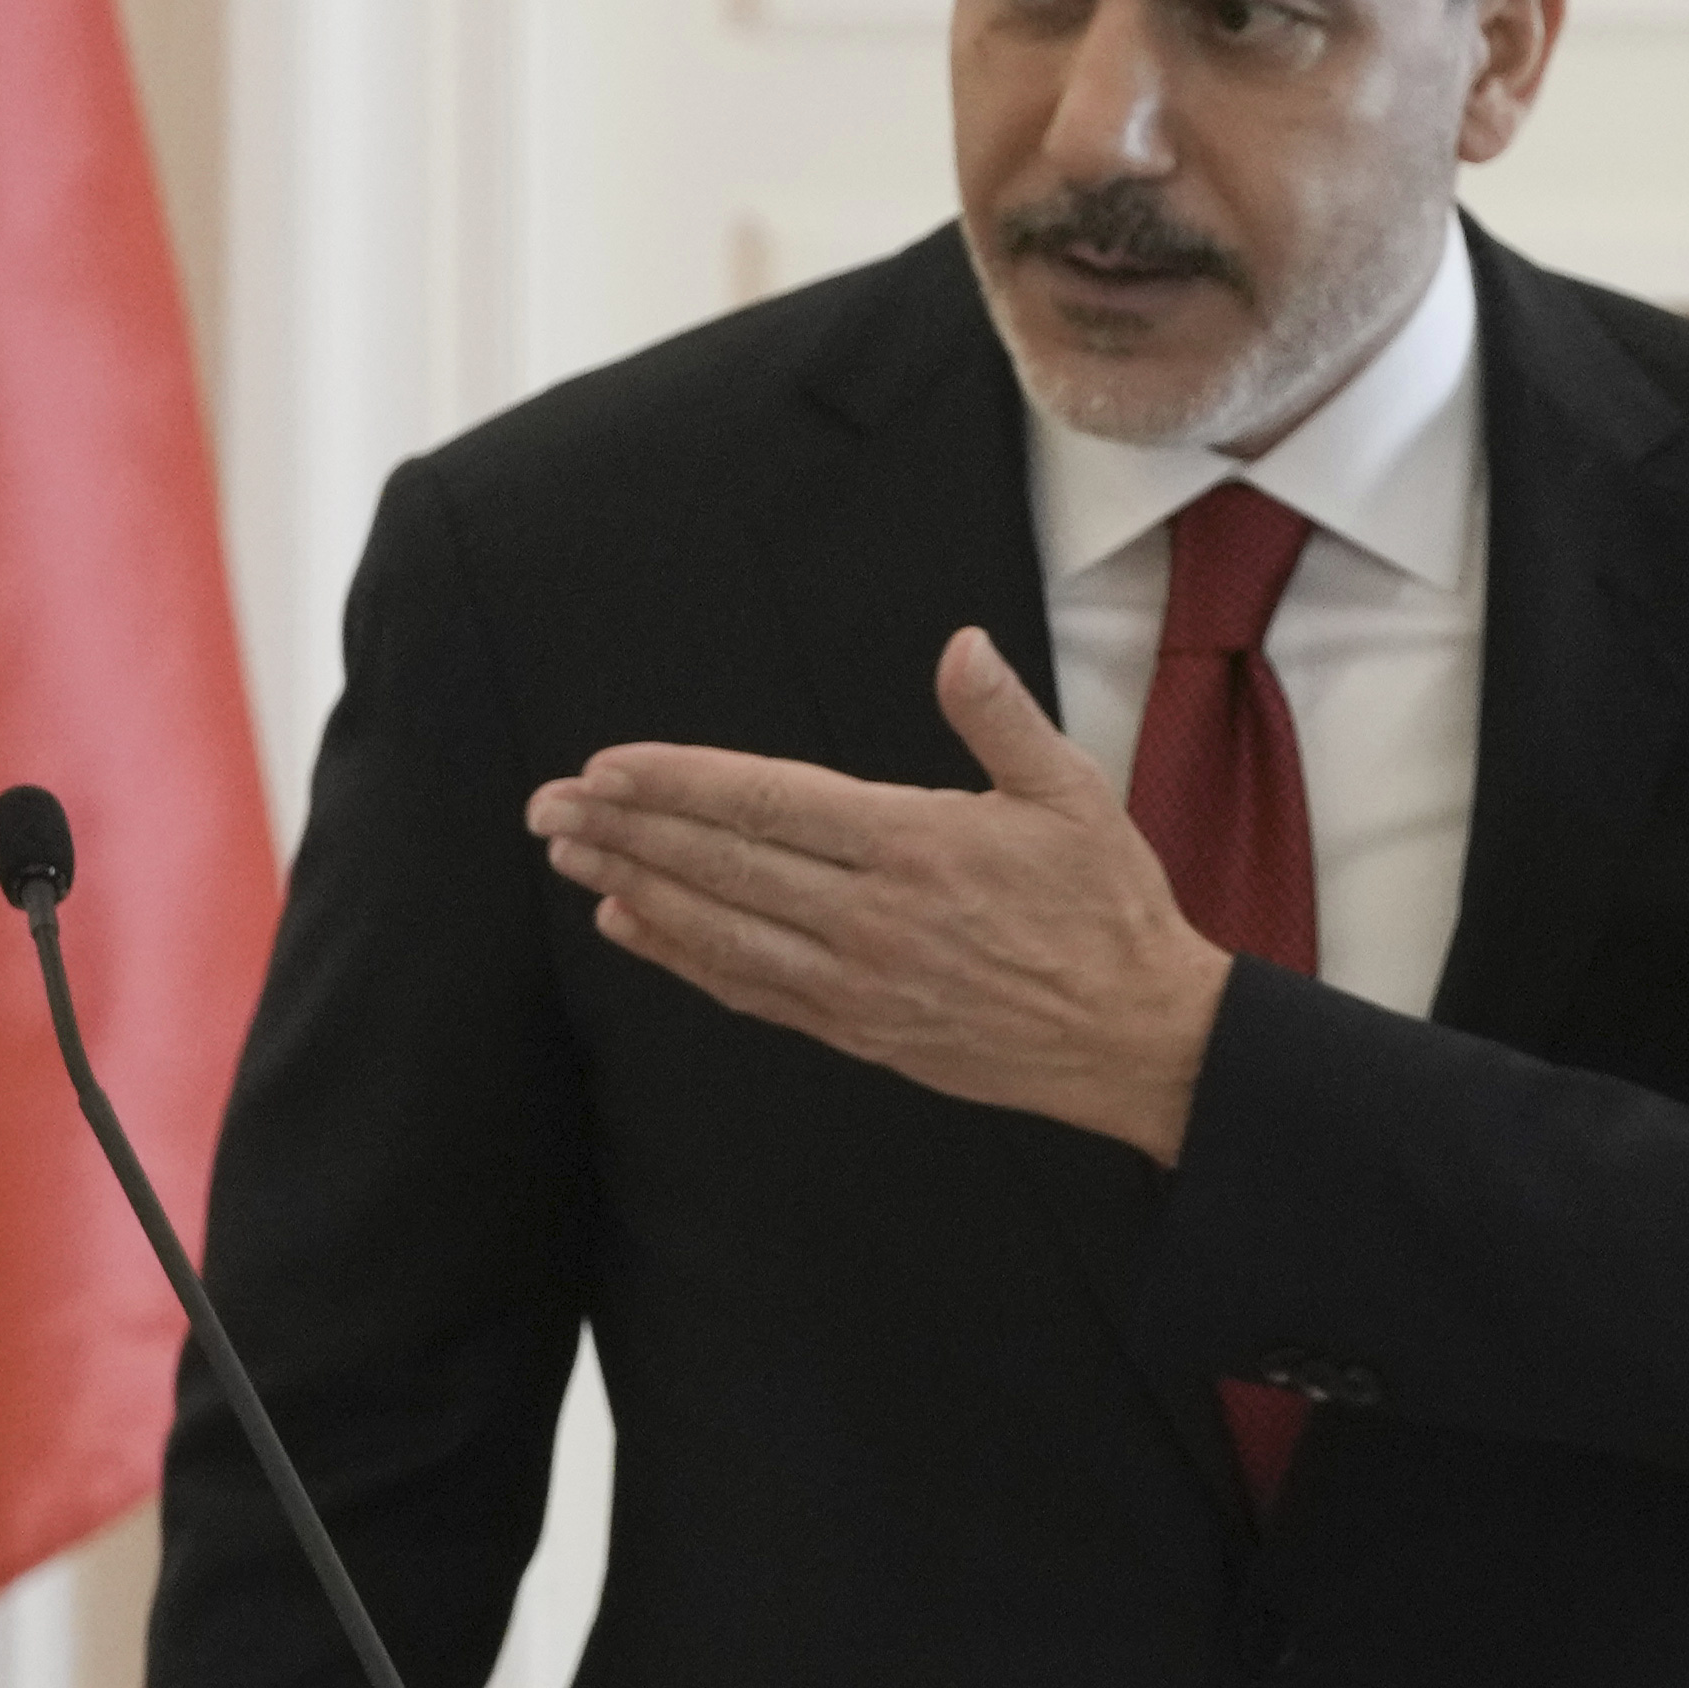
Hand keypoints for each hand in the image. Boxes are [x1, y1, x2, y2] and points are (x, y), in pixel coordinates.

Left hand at [527, 627, 1233, 1160]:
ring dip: (638, 891)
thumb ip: (1002, 718)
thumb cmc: (1108, 909)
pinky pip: (752, 992)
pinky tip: (633, 927)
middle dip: (628, 833)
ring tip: (571, 858)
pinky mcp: (860, 1031)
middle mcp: (873, 917)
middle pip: (724, 867)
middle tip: (548, 808)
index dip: (679, 784)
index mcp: (917, 845)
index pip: (768, 804)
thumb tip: (958, 647)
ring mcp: (860, 983)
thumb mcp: (1073, 792)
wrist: (1140, 1040)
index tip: (608, 767)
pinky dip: (683, 958)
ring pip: (722, 932)